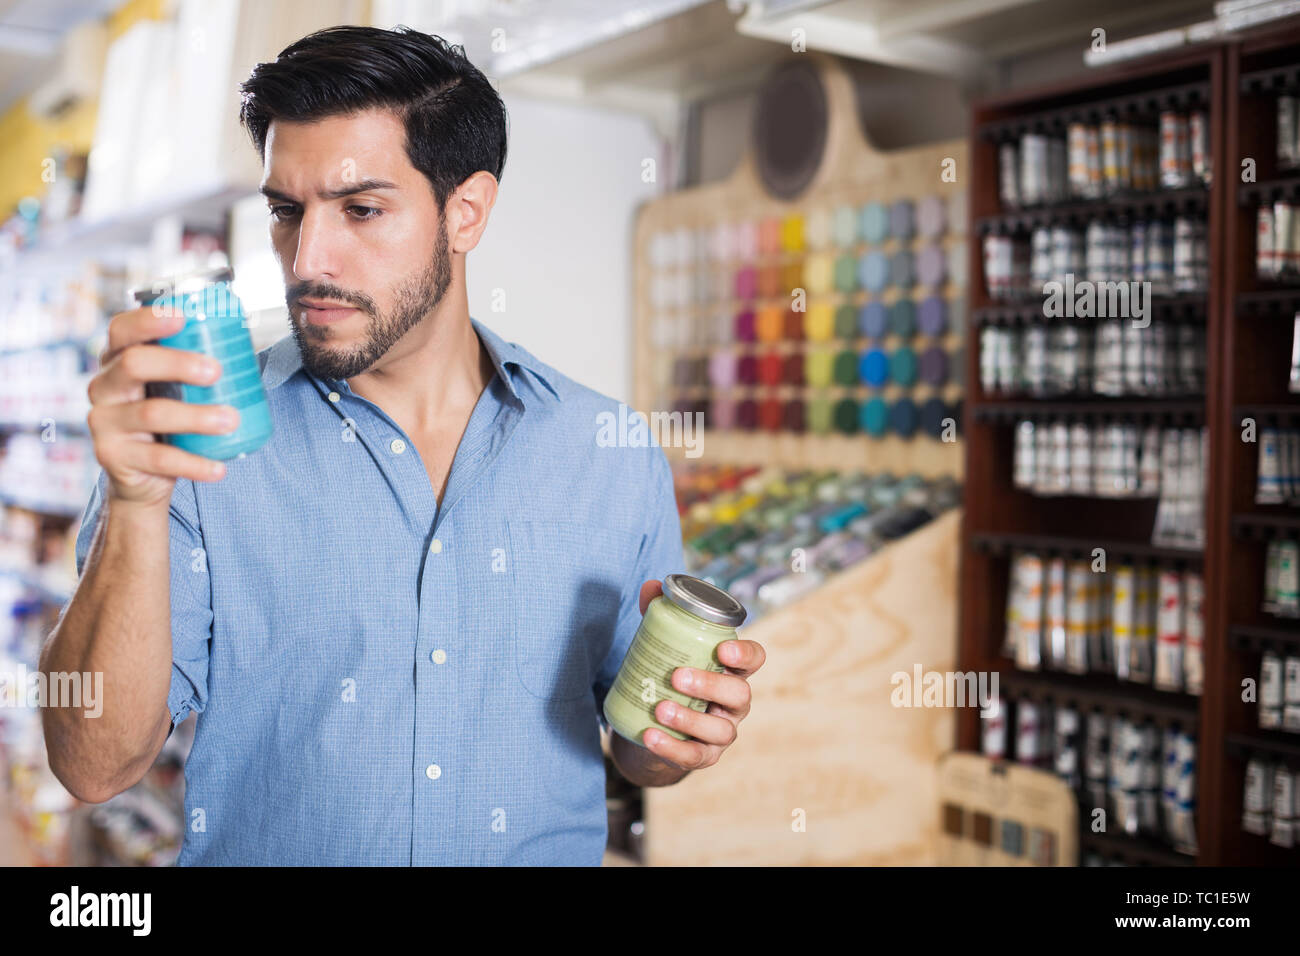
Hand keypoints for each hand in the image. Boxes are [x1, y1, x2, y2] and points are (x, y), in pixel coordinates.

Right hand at [88, 304, 239, 507]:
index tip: (182, 318)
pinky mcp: (112, 455)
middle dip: (178, 363)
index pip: (122, 330)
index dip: (147, 320)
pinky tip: (219, 468)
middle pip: (134, 363)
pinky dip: (193, 464)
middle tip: (216, 371)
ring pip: (150, 413)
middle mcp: (104, 386)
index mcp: (118, 360)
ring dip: (196, 416)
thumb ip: (194, 368)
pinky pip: (158, 459)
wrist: (143, 475)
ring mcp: (104, 422)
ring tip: (231, 420)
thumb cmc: (167, 419)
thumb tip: (248, 348)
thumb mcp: (174, 390)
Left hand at [636, 579, 765, 772]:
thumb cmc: (667, 676)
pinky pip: (695, 756)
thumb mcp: (665, 647)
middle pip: (740, 695)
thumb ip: (660, 617)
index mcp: (731, 670)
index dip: (745, 654)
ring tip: (660, 709)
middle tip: (677, 676)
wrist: (650, 725)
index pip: (754, 659)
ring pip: (722, 730)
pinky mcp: (704, 757)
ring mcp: (722, 732)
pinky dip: (672, 748)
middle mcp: (734, 702)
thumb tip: (651, 586)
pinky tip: (650, 735)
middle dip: (711, 685)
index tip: (721, 649)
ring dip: (690, 719)